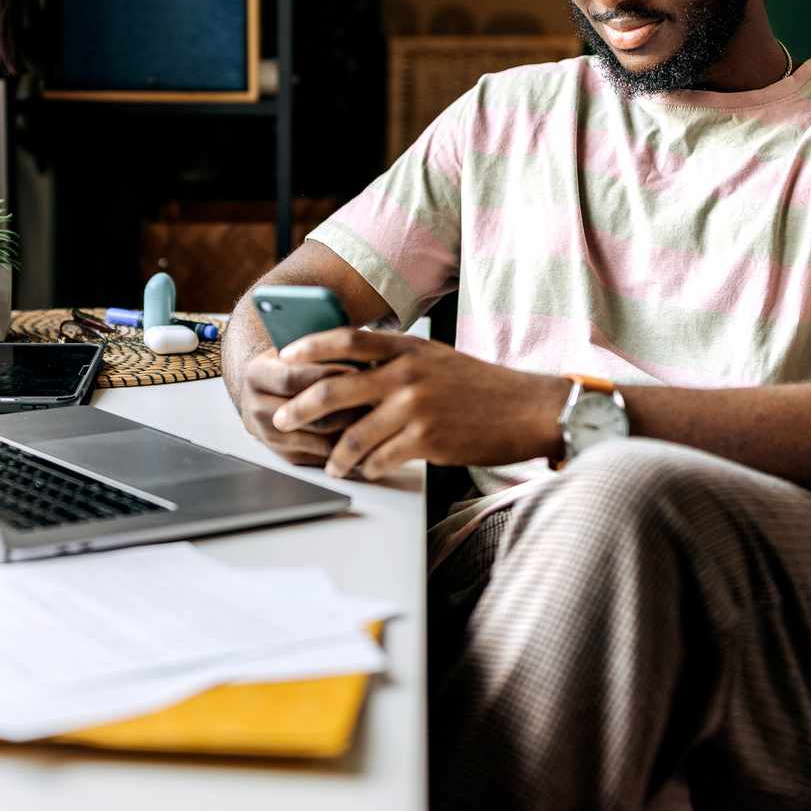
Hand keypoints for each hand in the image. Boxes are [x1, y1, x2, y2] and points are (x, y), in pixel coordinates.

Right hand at [233, 349, 365, 465]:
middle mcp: (256, 408)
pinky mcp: (286, 456)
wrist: (261, 394)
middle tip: (377, 400)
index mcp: (256, 375)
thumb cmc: (288, 365)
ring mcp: (270, 436)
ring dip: (351, 432)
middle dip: (345, 408)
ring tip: (379, 420)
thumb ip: (319, 349)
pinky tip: (370, 439)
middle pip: (307, 415)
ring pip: (319, 439)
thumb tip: (360, 352)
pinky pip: (323, 457)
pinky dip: (348, 449)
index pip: (292, 378)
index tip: (360, 370)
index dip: (328, 375)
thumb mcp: (293, 351)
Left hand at [272, 330, 573, 479]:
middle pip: (334, 389)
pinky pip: (380, 459)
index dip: (310, 346)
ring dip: (335, 455)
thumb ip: (398, 360)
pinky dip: (368, 468)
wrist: (527, 409)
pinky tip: (367, 471)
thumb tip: (353, 370)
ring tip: (332, 464)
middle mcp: (407, 374)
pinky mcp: (427, 440)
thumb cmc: (481, 386)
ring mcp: (416, 408)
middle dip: (300, 408)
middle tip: (282, 420)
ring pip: (353, 435)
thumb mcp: (436, 358)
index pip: (347, 340)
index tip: (285, 357)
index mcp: (408, 348)